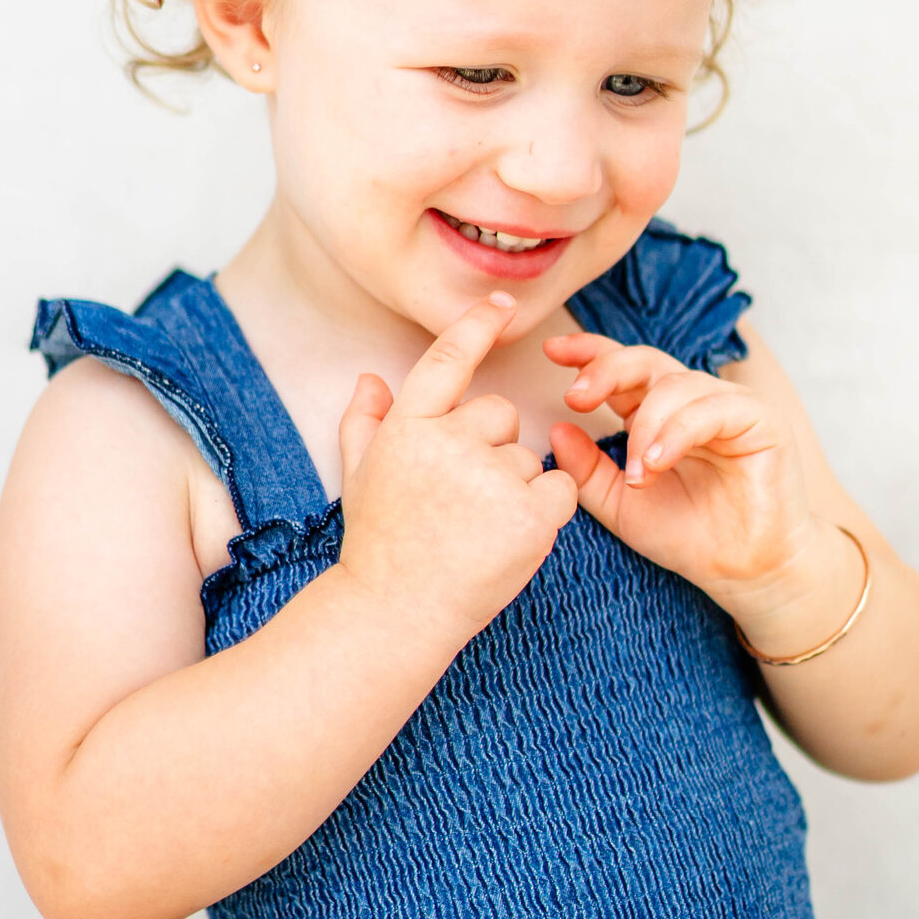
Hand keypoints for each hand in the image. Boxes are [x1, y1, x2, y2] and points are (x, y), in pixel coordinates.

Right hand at [336, 293, 578, 646]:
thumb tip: (371, 377)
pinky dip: (547, 510)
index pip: (450, 358)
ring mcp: (491, 478)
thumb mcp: (358, 473)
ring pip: (529, 457)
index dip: (478, 324)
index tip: (502, 305)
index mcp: (409, 425)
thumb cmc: (379, 542)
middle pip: (501, 414)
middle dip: (491, 448)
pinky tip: (511, 537)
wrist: (396, 613)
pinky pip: (560, 488)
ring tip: (476, 530)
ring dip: (516, 487)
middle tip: (459, 500)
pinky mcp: (528, 515)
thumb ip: (365, 420)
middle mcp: (449, 442)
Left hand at [542, 331, 816, 609]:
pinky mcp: (761, 419)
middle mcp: (692, 399)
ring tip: (637, 473)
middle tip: (576, 397)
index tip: (552, 351)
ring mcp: (728, 405)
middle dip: (606, 371)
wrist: (743, 573)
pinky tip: (657, 463)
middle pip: (645, 361)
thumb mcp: (621, 504)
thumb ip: (587, 470)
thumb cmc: (688, 535)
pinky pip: (712, 408)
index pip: (623, 367)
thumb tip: (556, 429)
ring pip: (675, 386)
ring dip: (646, 427)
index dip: (589, 352)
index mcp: (657, 411)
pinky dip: (678, 432)